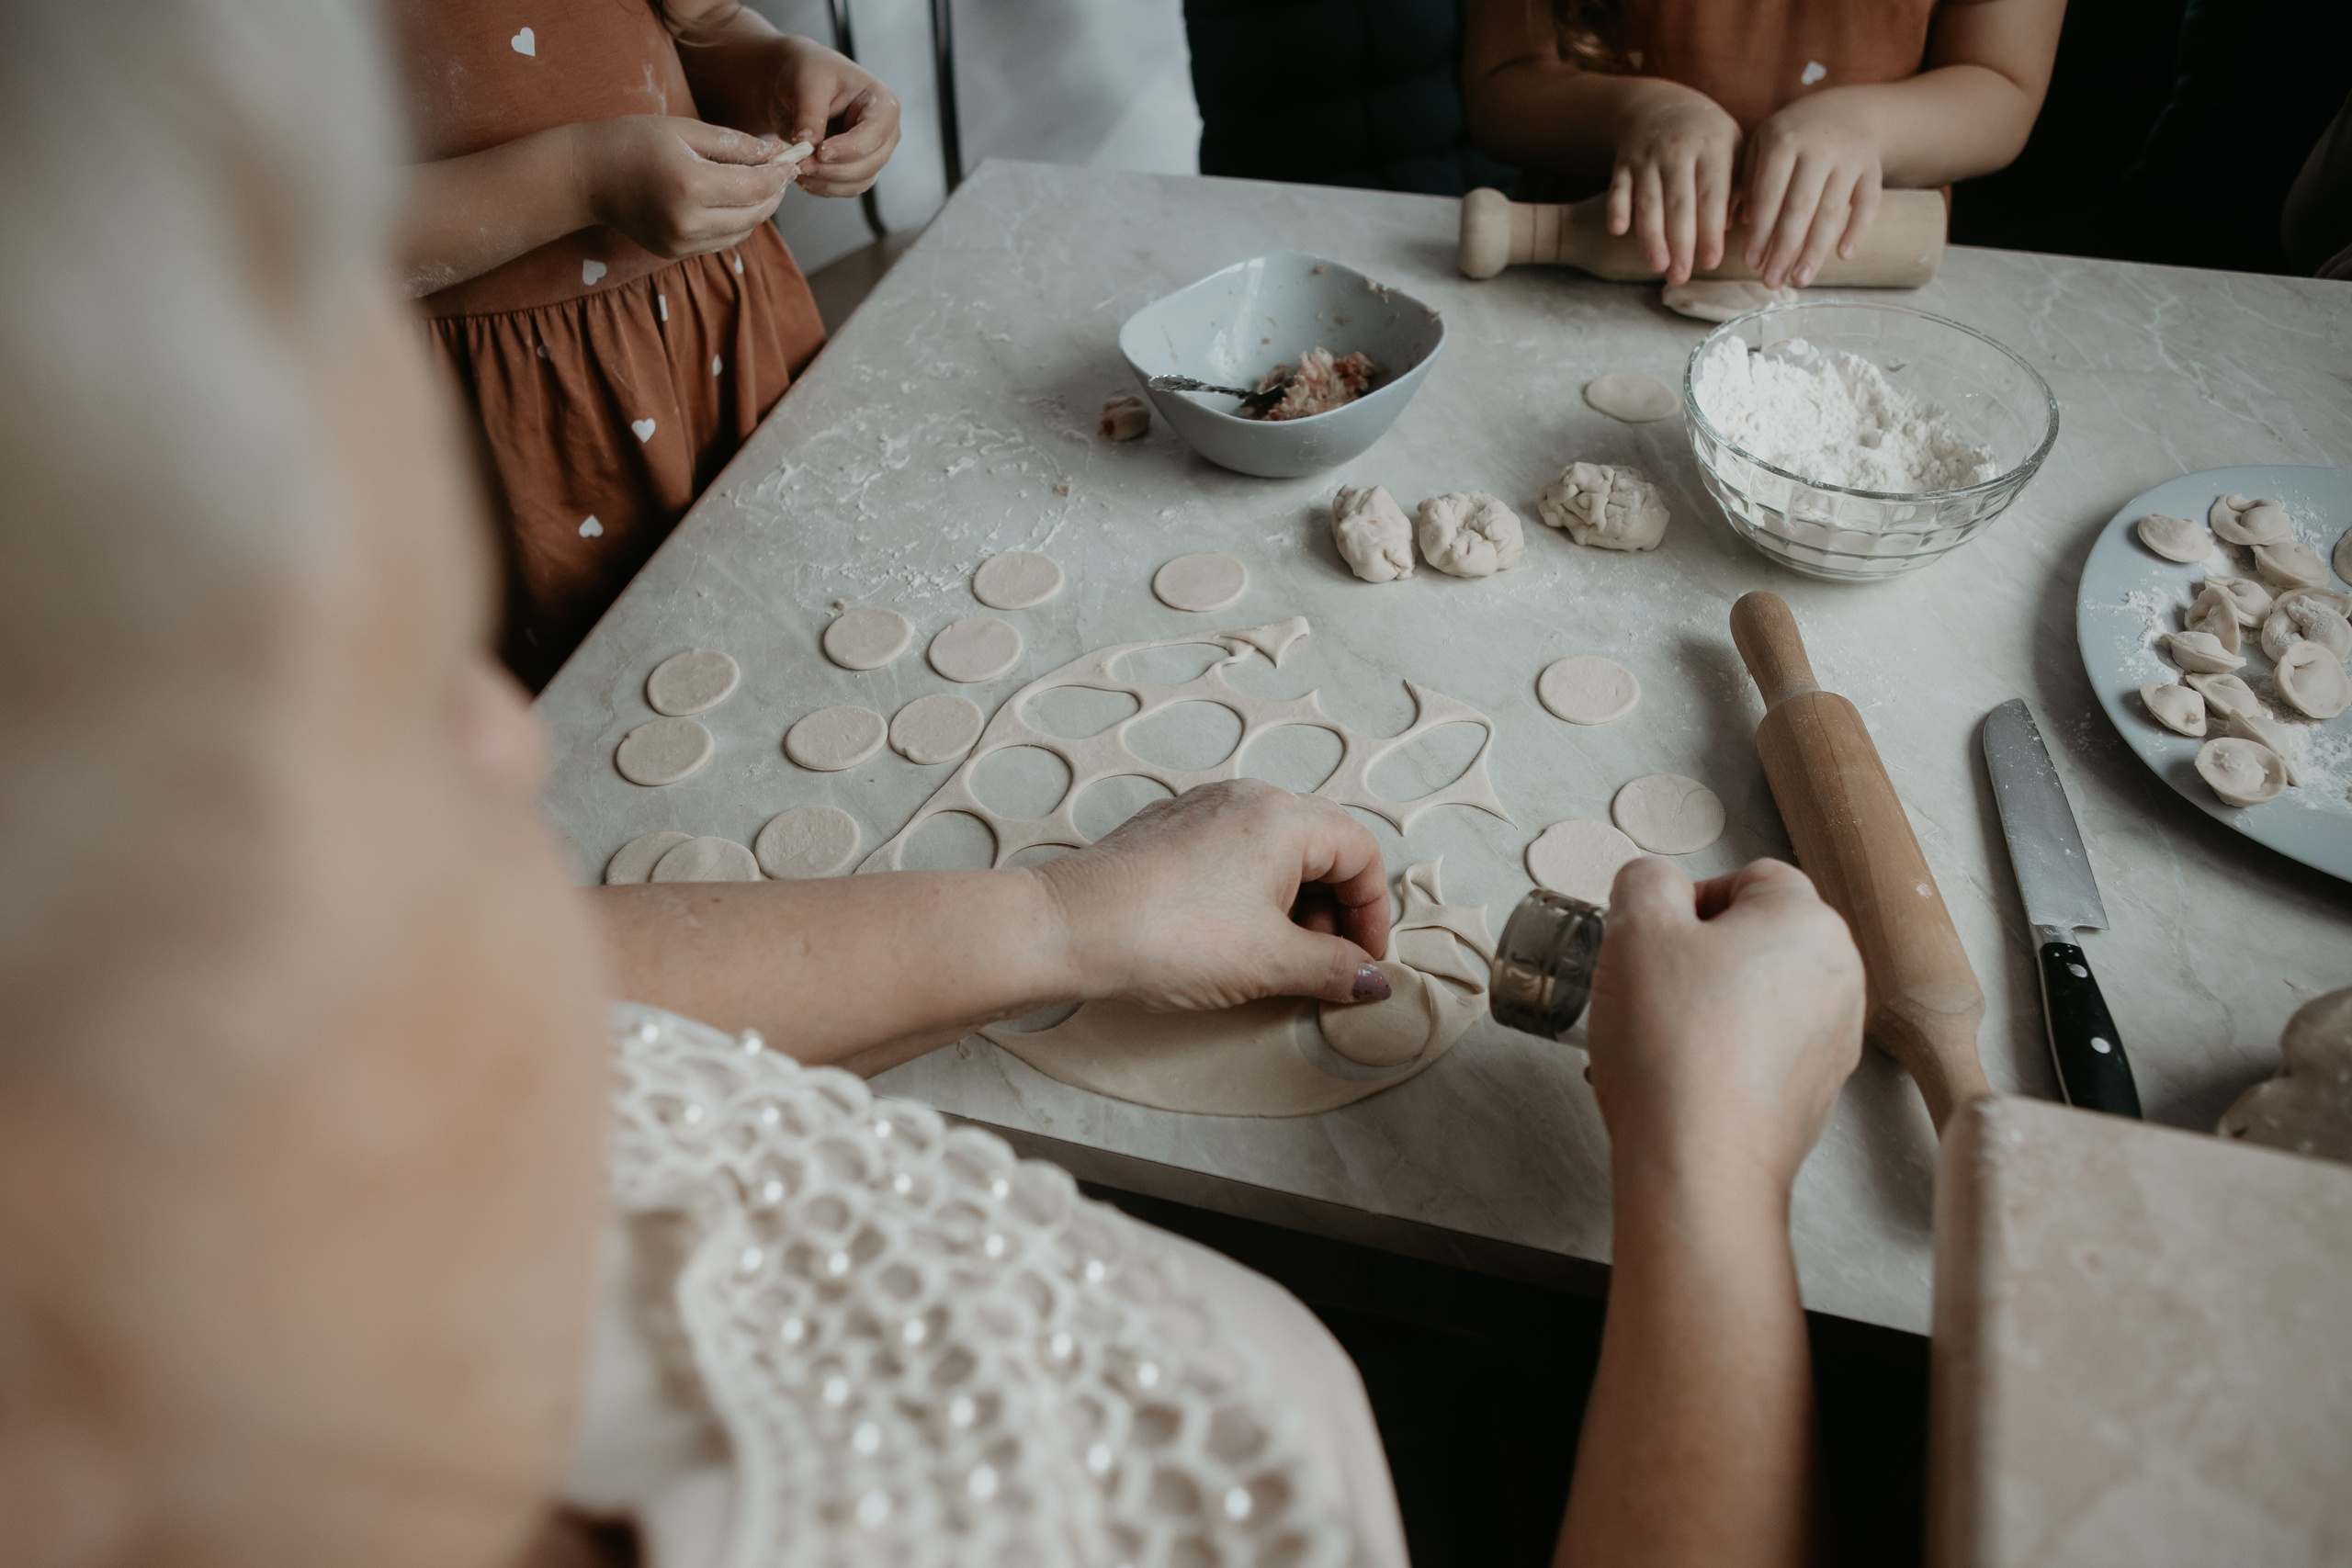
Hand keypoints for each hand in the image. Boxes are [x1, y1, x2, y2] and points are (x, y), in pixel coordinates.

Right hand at [573, 115, 799, 260]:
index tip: (790, 161)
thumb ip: (733, 144)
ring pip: (741, 232)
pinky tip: (734, 201)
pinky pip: (720, 241)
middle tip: (780, 173)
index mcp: (691, 185)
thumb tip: (774, 153)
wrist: (584, 177)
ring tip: (759, 185)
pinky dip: (735, 223)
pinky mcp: (674, 253)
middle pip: (753, 214)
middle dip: (772, 194)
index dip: (778, 175)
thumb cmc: (631, 141)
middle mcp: (688, 222)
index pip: (755, 186)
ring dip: (757, 211)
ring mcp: (680, 243)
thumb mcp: (684, 130)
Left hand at [768, 38, 900, 197]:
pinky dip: (823, 187)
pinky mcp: (856, 169)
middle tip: (800, 164)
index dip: (849, 148)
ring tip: (798, 168)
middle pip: (869, 164)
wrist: (796, 85)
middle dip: (833, 169)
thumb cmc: (808, 73)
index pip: (875, 134)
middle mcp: (885, 133)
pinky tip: (804, 175)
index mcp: (882, 104)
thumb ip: (809, 113)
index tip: (820, 151)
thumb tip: (808, 144)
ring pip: (858, 182)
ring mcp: (873, 154)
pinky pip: (845, 189)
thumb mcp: (806, 82)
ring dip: (826, 182)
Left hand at [1031, 779, 1392, 1010]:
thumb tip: (1372, 980)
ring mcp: (1203, 811)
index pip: (1362, 852)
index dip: (1373, 912)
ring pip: (1277, 850)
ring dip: (1294, 903)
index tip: (1363, 960)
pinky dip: (1252, 893)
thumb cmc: (1165, 936)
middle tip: (1325, 962)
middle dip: (1335, 908)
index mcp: (1284, 818)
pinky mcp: (1169, 831)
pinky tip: (1232, 938)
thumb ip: (1334, 969)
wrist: (1068, 928)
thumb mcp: (1269, 963)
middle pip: (1323, 846)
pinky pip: (1234, 854)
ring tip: (1277, 956)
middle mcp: (1246, 800)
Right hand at [1584, 858, 1863, 1189]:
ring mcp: (1833, 1039)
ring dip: (1703, 1006)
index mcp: (1809, 922)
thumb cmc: (1675, 1048)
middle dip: (1695, 958)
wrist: (1700, 1163)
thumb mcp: (1635, 930)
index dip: (1688, 902)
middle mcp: (1839, 977)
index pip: (1748, 877)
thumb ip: (1646, 881)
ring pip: (1755, 995)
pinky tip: (1675, 1077)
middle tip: (1647, 988)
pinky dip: (1719, 1053)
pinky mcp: (1815, 1091)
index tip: (1653, 939)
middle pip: (1755, 938)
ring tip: (1653, 1041)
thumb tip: (1657, 885)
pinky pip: (1760, 1048)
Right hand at [1607, 81, 1741, 283]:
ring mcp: (1647, 157)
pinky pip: (1617, 188)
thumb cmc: (1705, 136)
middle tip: (1681, 276)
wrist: (1658, 104)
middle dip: (1679, 242)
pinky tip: (1618, 230)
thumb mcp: (1733, 147)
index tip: (1711, 261)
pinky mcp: (1622, 163)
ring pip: (1648, 200)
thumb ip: (1743, 184)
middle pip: (1679, 203)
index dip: (1710, 230)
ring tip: (1657, 266)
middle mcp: (1678, 150)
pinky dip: (1616, 207)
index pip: (1712, 195)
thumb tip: (1747, 227)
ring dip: (1650, 235)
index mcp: (1712, 147)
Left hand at [1739, 92, 1883, 286]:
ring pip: (1833, 210)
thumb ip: (1750, 180)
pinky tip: (1844, 255)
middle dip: (1784, 249)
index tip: (1751, 264)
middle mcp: (1818, 147)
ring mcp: (1849, 157)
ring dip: (1816, 249)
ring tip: (1800, 279)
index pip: (1769, 194)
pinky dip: (1858, 229)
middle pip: (1800, 207)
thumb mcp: (1764, 144)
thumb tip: (1744, 225)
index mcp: (1783, 140)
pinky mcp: (1873, 167)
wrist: (1848, 108)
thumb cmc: (1794, 135)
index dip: (1760, 232)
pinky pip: (1869, 202)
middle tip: (1771, 282)